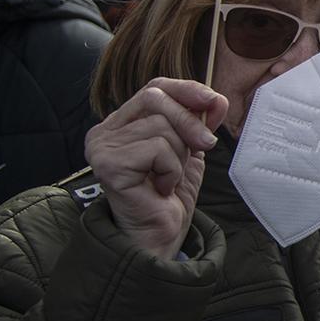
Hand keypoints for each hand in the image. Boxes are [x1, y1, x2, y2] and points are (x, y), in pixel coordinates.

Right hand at [85, 78, 226, 258]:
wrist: (159, 233)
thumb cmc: (170, 193)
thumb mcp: (189, 148)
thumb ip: (197, 121)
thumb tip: (216, 99)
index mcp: (122, 122)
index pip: (154, 88)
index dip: (187, 90)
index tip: (215, 101)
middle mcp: (105, 131)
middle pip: (156, 99)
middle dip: (190, 121)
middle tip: (206, 146)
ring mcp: (102, 146)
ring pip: (160, 126)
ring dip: (179, 154)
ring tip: (169, 176)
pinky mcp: (108, 164)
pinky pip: (157, 149)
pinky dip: (171, 169)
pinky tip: (160, 187)